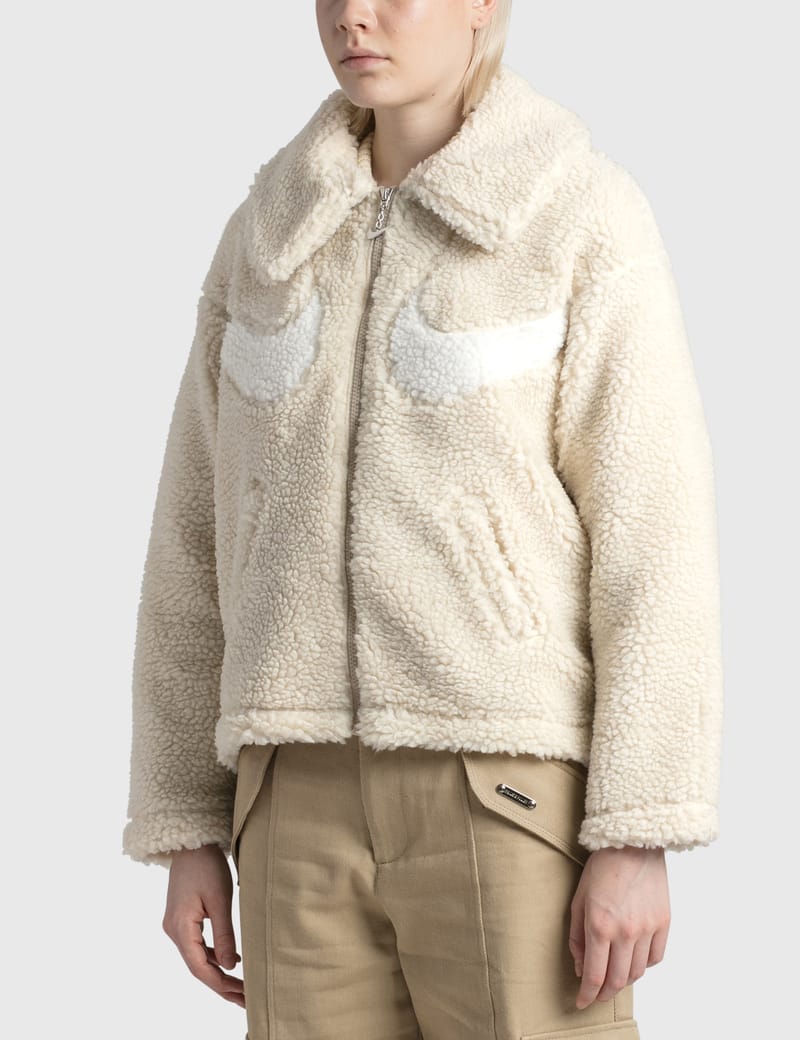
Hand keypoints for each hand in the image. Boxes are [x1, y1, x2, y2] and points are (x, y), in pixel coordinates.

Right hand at [162, 844, 244, 1007]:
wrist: (191, 842)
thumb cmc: (206, 865)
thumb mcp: (220, 900)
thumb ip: (225, 935)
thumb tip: (231, 967)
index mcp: (180, 928)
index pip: (199, 967)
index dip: (220, 984)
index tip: (241, 995)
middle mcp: (174, 930)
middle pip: (197, 967)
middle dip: (221, 984)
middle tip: (245, 999)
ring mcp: (176, 925)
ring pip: (197, 958)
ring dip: (218, 972)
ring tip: (241, 987)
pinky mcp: (183, 919)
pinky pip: (197, 945)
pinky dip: (213, 956)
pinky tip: (230, 962)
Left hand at [568, 845, 669, 1008]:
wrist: (632, 844)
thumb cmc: (602, 867)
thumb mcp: (578, 900)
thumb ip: (577, 937)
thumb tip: (581, 967)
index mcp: (600, 925)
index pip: (595, 975)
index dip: (588, 994)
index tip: (583, 1002)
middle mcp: (626, 931)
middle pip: (617, 980)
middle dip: (604, 993)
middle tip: (597, 994)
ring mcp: (647, 928)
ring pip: (637, 972)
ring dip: (623, 980)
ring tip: (613, 977)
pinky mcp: (664, 923)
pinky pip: (655, 957)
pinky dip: (644, 964)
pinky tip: (633, 959)